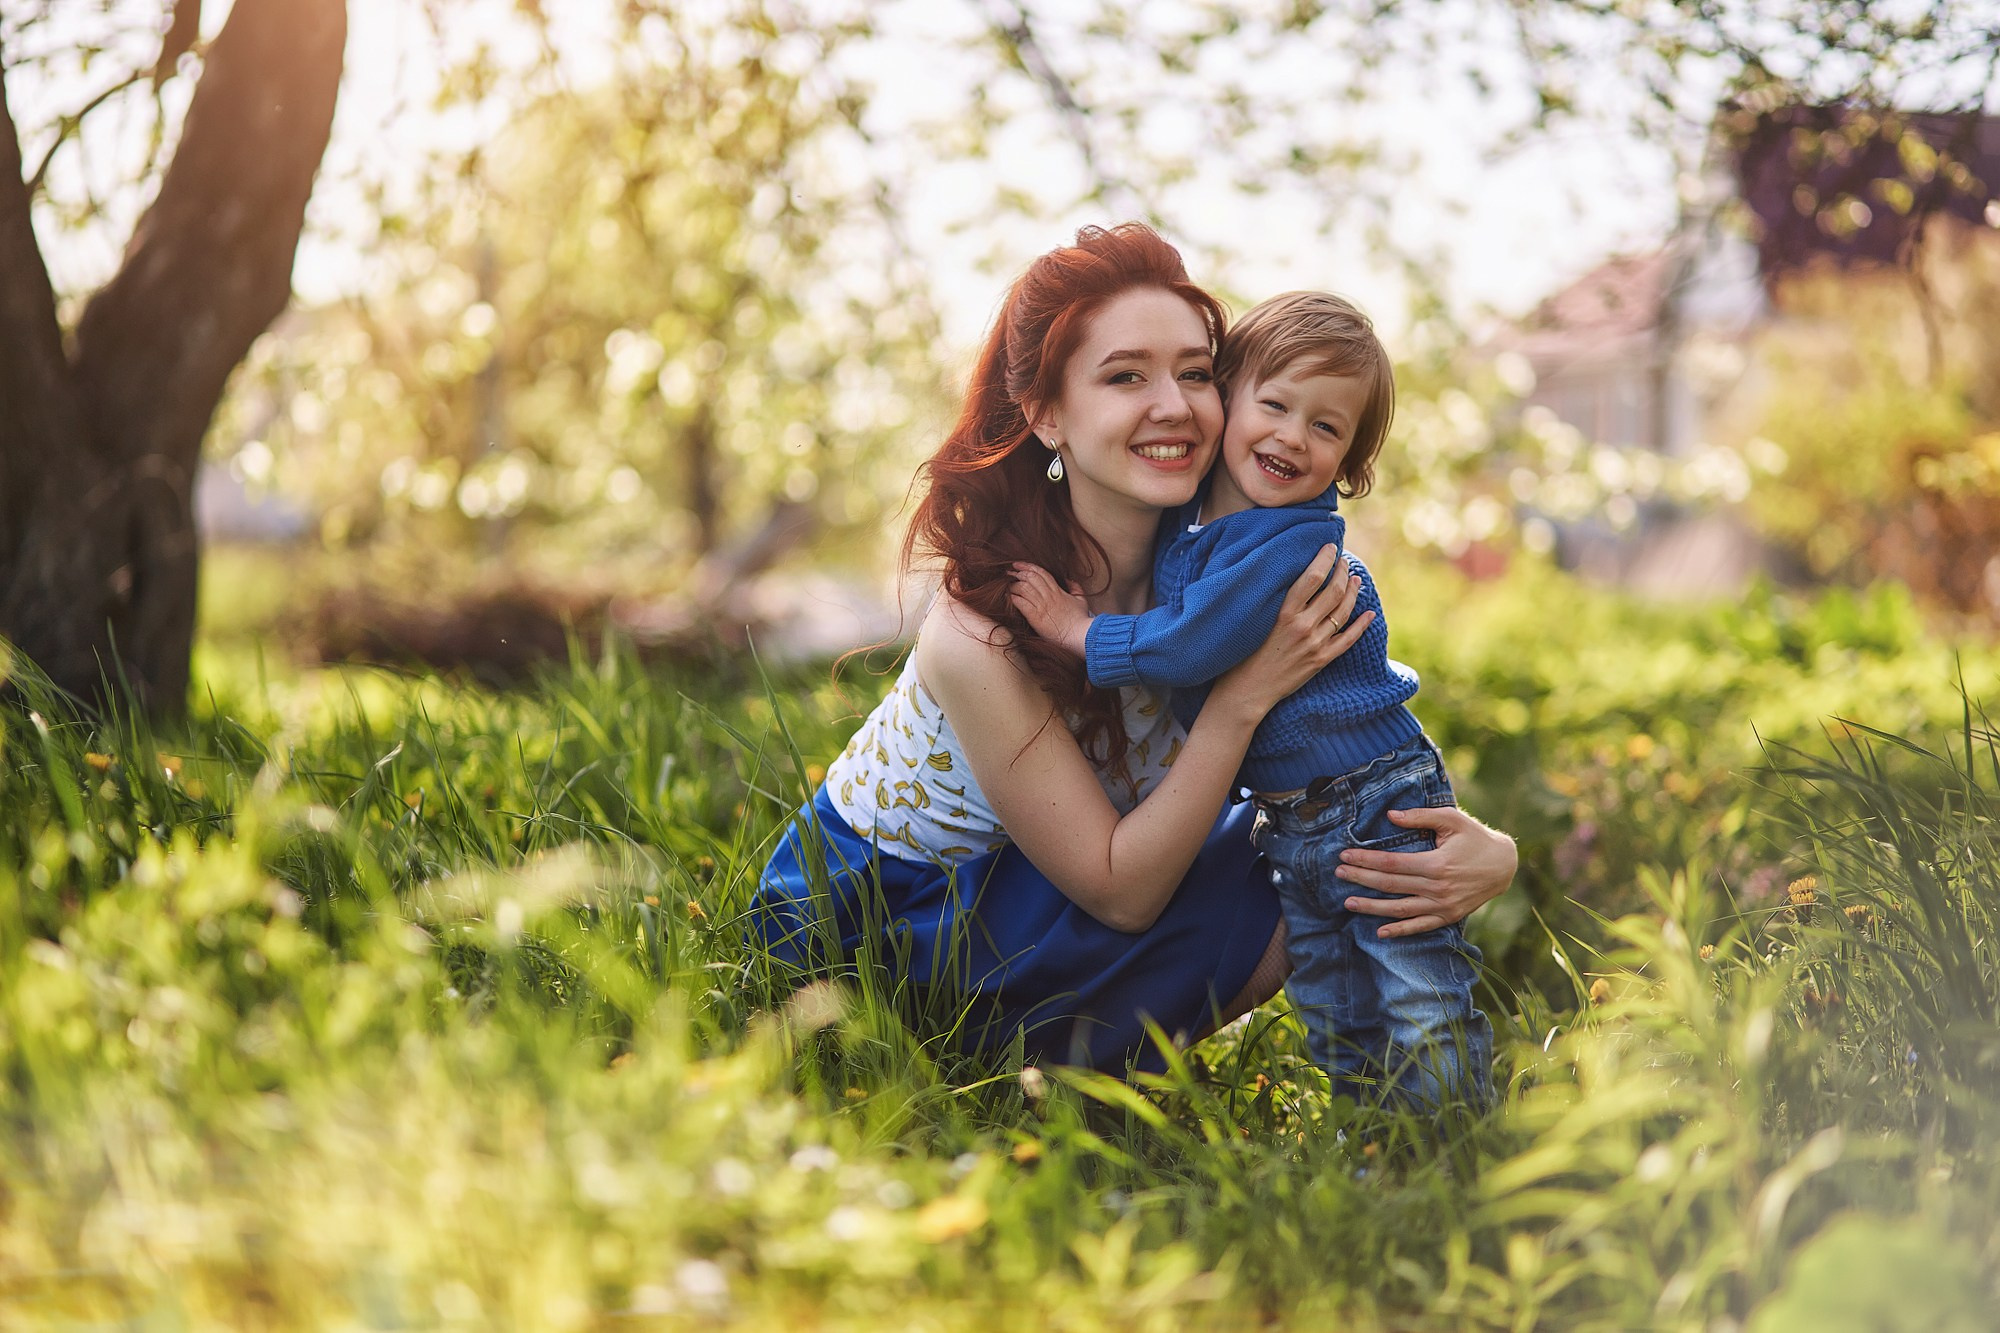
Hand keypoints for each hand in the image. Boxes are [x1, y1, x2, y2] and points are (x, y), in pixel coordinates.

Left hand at [1008, 563, 1091, 656]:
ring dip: (1013, 586)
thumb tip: (1068, 580)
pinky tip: (1009, 597)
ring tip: (1008, 586)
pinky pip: (1021, 603)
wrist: (1079, 634)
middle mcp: (1048, 596)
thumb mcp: (1081, 600)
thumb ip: (1075, 588)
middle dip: (1018, 573)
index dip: (1028, 566)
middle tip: (1009, 573)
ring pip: (1023, 588)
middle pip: (1030, 577)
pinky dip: (1013, 599)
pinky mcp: (1036, 617)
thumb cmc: (1081, 620)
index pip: (1041, 573)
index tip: (1018, 564)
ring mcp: (1041, 606)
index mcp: (1057, 591)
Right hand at [1212, 545, 1369, 716]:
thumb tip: (1290, 578)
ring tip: (1356, 580)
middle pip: (1333, 591)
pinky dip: (1361, 625)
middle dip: (1342, 572)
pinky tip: (1369, 614)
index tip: (1330, 546)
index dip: (1325, 558)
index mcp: (1283, 612)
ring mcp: (1314, 644)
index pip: (1312, 577)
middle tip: (1344, 562)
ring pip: (1343, 612)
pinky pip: (1348, 640)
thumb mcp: (1255, 620)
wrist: (1246, 691)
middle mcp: (1302, 626)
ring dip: (1353, 593)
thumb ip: (1274, 601)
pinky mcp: (1320, 660)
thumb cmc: (1243, 653)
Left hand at [1336, 805, 1517, 937]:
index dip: (1365, 860)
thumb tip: (1391, 815)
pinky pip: (1419, 927)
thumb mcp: (1452, 820)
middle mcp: (1437, 888)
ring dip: (1372, 907)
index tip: (1344, 856)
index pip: (1391, 864)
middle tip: (1338, 874)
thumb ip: (1420, 817)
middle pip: (1390, 885)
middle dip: (1360, 879)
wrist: (1505, 866)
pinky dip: (1399, 931)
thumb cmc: (1475, 838)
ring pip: (1400, 909)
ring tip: (1348, 902)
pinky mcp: (1448, 916)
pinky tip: (1380, 932)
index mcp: (1436, 864)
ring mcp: (1442, 906)